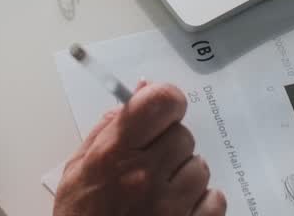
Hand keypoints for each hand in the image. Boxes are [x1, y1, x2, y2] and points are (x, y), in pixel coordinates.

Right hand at [53, 82, 227, 215]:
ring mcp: (169, 207)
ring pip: (200, 168)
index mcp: (113, 154)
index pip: (161, 102)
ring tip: (160, 194)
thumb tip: (142, 90)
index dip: (166, 101)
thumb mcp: (79, 169)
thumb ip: (110, 128)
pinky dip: (201, 204)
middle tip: (151, 165)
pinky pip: (215, 200)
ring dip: (185, 177)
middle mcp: (143, 176)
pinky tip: (178, 211)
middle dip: (170, 146)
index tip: (164, 111)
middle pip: (183, 135)